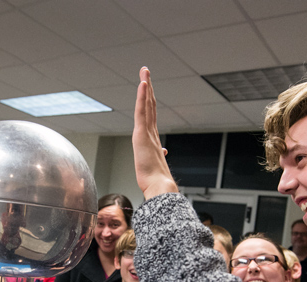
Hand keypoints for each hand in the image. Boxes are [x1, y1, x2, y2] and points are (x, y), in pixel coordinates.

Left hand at [133, 66, 177, 199]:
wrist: (160, 186)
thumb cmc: (156, 180)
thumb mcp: (154, 165)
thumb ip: (159, 154)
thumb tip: (164, 150)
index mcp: (153, 139)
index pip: (151, 115)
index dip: (149, 100)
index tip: (148, 88)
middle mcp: (152, 132)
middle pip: (150, 105)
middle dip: (148, 87)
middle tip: (146, 72)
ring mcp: (147, 132)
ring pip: (147, 104)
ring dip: (145, 86)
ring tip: (144, 71)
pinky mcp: (142, 134)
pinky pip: (142, 111)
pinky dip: (142, 97)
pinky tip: (143, 84)